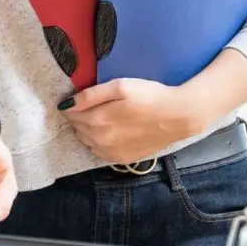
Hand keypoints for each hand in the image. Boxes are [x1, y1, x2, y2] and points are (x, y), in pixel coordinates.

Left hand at [57, 78, 203, 163]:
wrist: (179, 117)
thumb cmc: (150, 96)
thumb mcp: (120, 86)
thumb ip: (91, 95)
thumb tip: (67, 104)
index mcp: (98, 120)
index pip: (71, 114)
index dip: (72, 106)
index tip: (78, 99)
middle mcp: (101, 140)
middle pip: (77, 128)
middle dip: (78, 117)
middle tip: (90, 107)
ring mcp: (111, 152)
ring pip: (86, 141)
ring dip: (86, 130)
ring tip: (100, 118)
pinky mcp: (122, 159)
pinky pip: (98, 152)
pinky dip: (97, 143)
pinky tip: (108, 133)